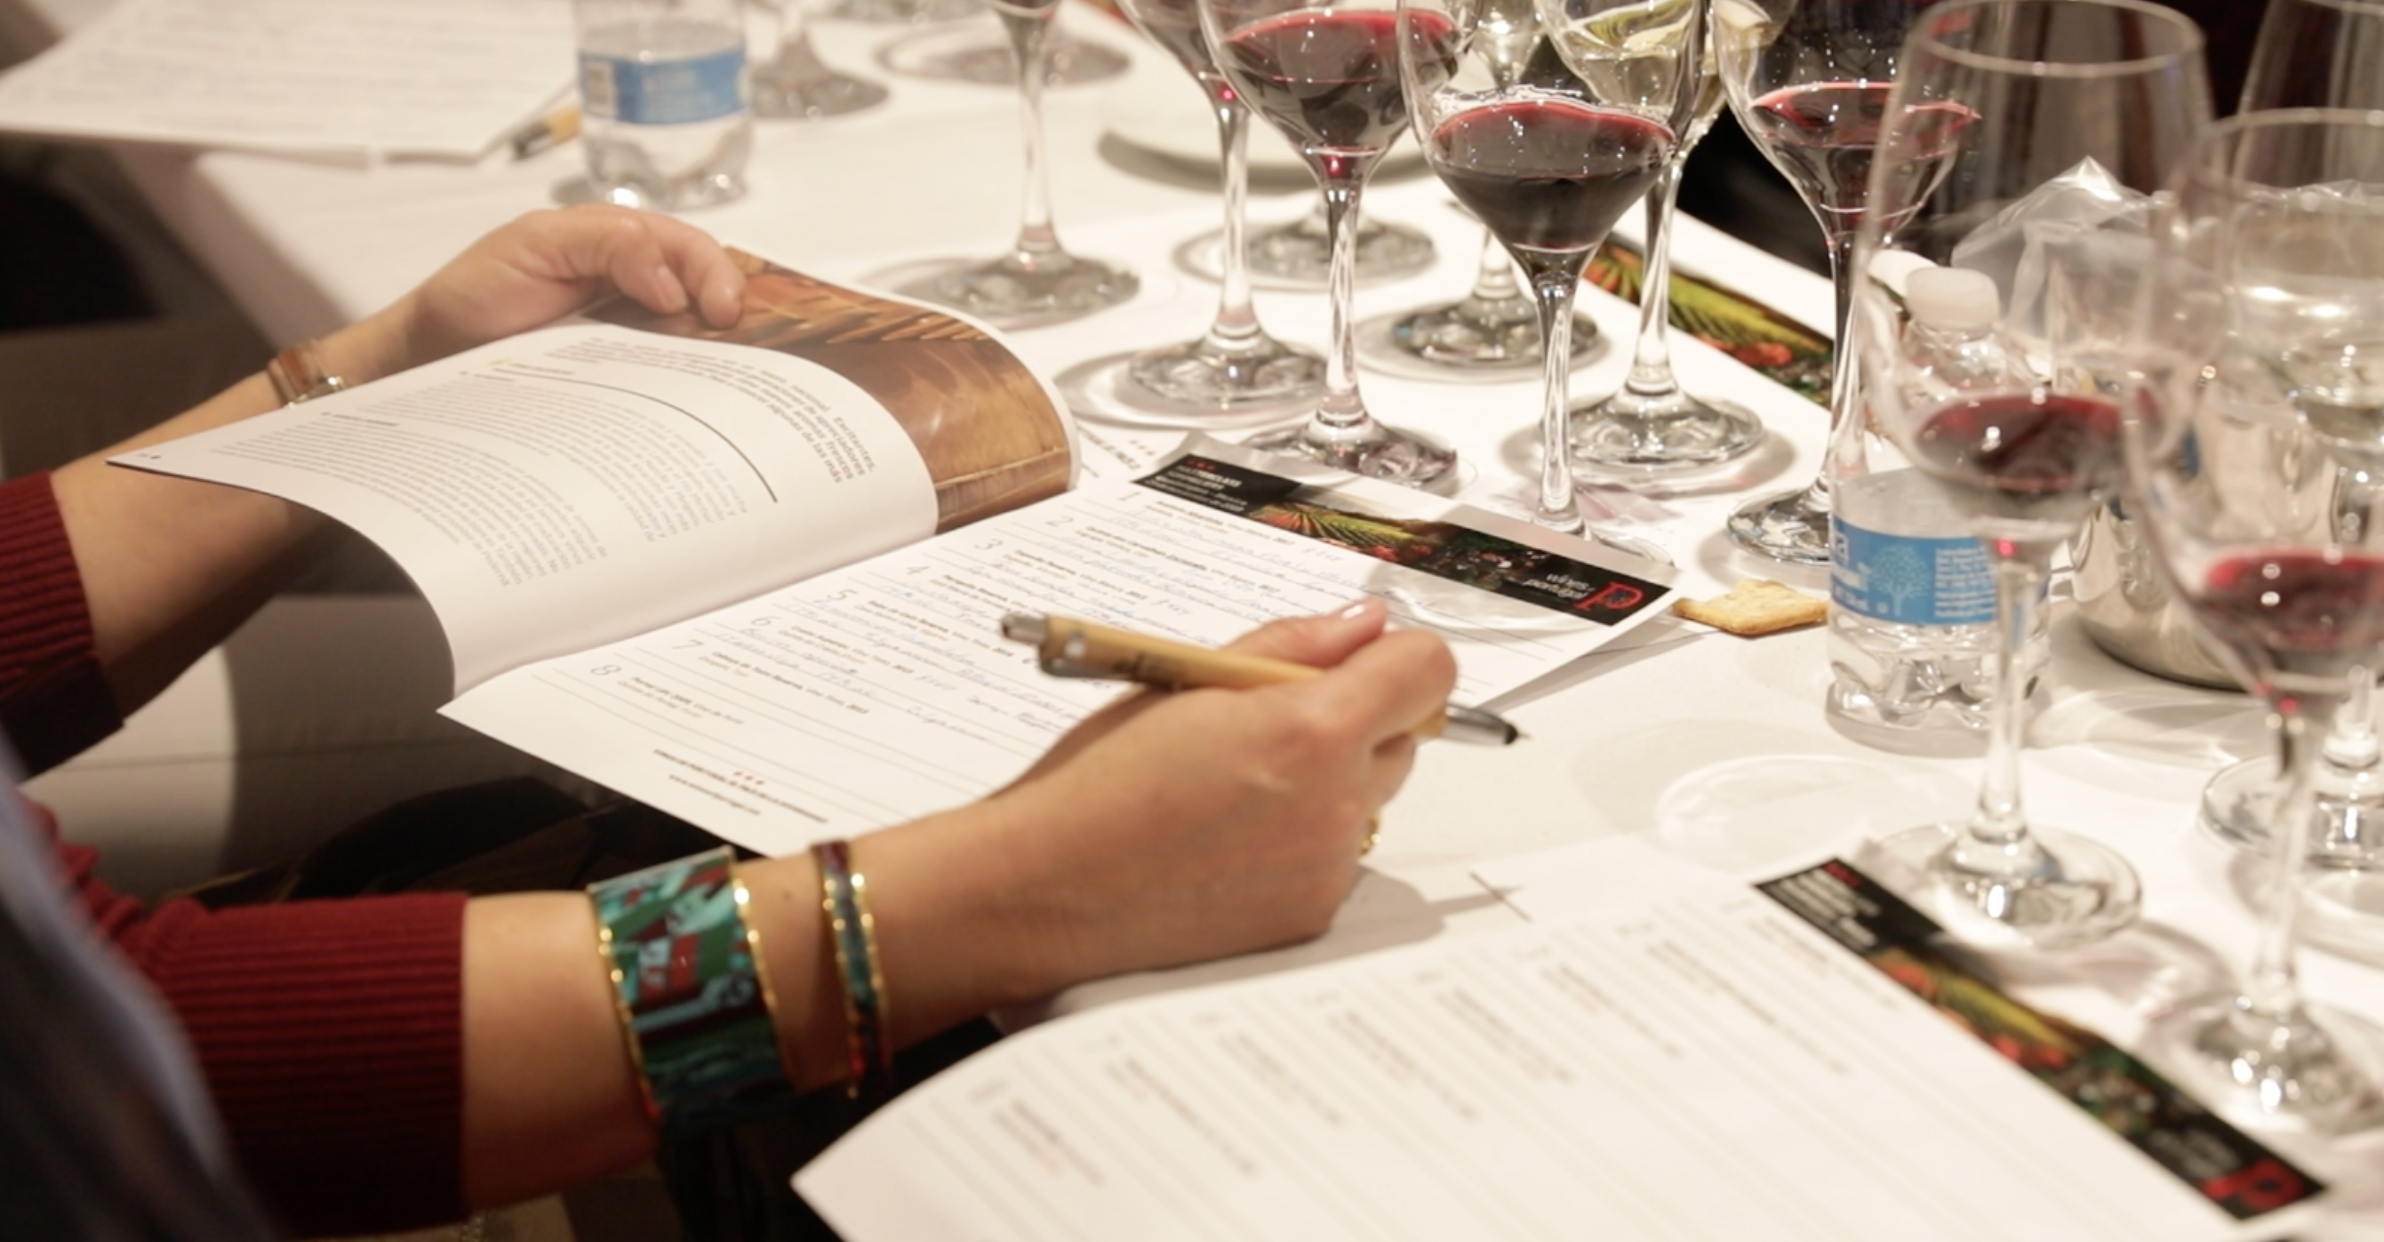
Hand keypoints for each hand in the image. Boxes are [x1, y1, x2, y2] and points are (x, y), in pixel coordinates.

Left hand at [345, 205, 746, 380]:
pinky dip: (685, 394)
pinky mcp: (619, 381)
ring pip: (695, 343)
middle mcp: (636, 289)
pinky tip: (694, 406)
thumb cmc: (478, 292)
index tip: (722, 310)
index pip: (691, 248)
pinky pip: (664, 384)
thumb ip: (608, 242)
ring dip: (717, 359)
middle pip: (706, 295)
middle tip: (736, 347)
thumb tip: (670, 282)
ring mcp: (631, 337)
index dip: (716, 273)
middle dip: (730, 316)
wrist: (431, 354)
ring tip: (728, 381)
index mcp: (621, 245)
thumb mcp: (536, 243)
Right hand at [985, 599, 1456, 982]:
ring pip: (1369, 801)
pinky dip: (1301, 845)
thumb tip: (1364, 626)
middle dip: (1356, 721)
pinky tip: (1227, 843)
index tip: (1365, 662)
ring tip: (1232, 792)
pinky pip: (1337, 859)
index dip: (1399, 658)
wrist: (1046, 887)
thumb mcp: (1189, 681)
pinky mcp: (1312, 915)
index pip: (1428, 672)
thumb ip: (1292, 646)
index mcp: (1313, 728)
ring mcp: (1330, 867)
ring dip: (1329, 785)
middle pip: (1404, 738)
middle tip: (1267, 727)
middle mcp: (1338, 803)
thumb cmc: (1100, 780)